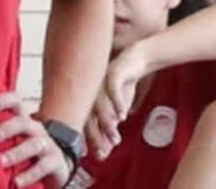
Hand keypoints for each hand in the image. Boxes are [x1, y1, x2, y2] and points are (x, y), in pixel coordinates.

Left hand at [0, 93, 70, 187]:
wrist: (56, 166)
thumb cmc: (24, 150)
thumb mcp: (14, 138)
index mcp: (23, 119)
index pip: (16, 102)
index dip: (4, 100)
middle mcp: (35, 129)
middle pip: (22, 123)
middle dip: (5, 129)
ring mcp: (47, 144)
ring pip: (33, 145)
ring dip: (16, 153)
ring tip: (0, 162)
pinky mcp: (55, 162)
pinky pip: (43, 167)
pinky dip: (29, 175)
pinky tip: (16, 182)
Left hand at [86, 44, 148, 160]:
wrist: (134, 60)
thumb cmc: (122, 85)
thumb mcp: (115, 109)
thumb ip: (109, 127)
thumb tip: (105, 151)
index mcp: (85, 99)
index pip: (81, 121)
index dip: (83, 138)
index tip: (88, 155)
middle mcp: (89, 90)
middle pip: (88, 115)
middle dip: (95, 137)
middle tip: (103, 152)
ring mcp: (99, 80)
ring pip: (100, 105)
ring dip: (107, 124)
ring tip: (116, 139)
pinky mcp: (112, 71)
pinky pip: (113, 88)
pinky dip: (117, 103)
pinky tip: (123, 116)